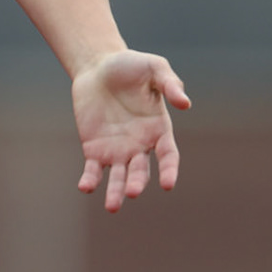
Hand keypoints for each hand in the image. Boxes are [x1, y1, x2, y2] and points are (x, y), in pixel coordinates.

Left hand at [71, 50, 189, 210]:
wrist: (98, 65)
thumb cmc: (131, 65)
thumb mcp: (154, 67)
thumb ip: (170, 83)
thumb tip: (185, 103)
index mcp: (158, 129)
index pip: (168, 155)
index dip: (170, 170)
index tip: (168, 184)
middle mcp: (140, 145)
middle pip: (140, 171)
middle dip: (137, 183)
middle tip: (133, 192)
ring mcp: (117, 150)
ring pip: (118, 176)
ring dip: (115, 192)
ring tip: (112, 206)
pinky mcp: (94, 148)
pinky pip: (93, 170)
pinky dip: (90, 180)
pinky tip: (86, 186)